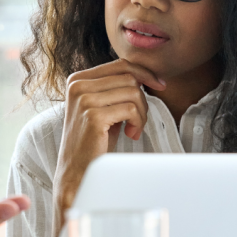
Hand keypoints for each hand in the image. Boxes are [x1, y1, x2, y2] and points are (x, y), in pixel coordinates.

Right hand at [53, 59, 164, 230]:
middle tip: (137, 121)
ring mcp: (84, 99)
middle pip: (129, 77)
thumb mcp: (102, 107)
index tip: (160, 85)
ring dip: (141, 113)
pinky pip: (131, 108)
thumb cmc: (93, 141)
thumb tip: (146, 74)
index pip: (120, 65)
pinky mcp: (93, 115)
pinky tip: (131, 134)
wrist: (77, 172)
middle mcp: (77, 85)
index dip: (145, 72)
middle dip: (142, 100)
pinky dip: (138, 122)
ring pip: (133, 92)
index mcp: (77, 79)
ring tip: (133, 129)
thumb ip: (116, 88)